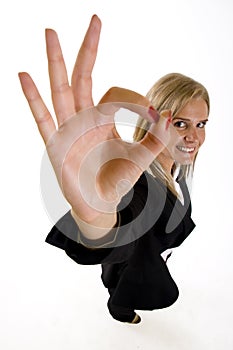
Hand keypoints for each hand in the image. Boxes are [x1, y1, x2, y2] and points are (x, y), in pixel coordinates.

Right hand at [19, 15, 170, 235]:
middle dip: (87, 50)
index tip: (153, 113)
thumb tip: (168, 115)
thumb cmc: (117, 180)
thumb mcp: (141, 158)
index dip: (134, 99)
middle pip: (82, 77)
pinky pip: (42, 118)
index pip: (114, 94)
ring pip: (60, 89)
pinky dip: (33, 98)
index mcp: (102, 120)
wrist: (100, 204)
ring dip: (56, 62)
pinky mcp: (55, 145)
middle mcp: (83, 119)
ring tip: (51, 33)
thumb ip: (155, 138)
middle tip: (94, 20)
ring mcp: (67, 129)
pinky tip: (25, 75)